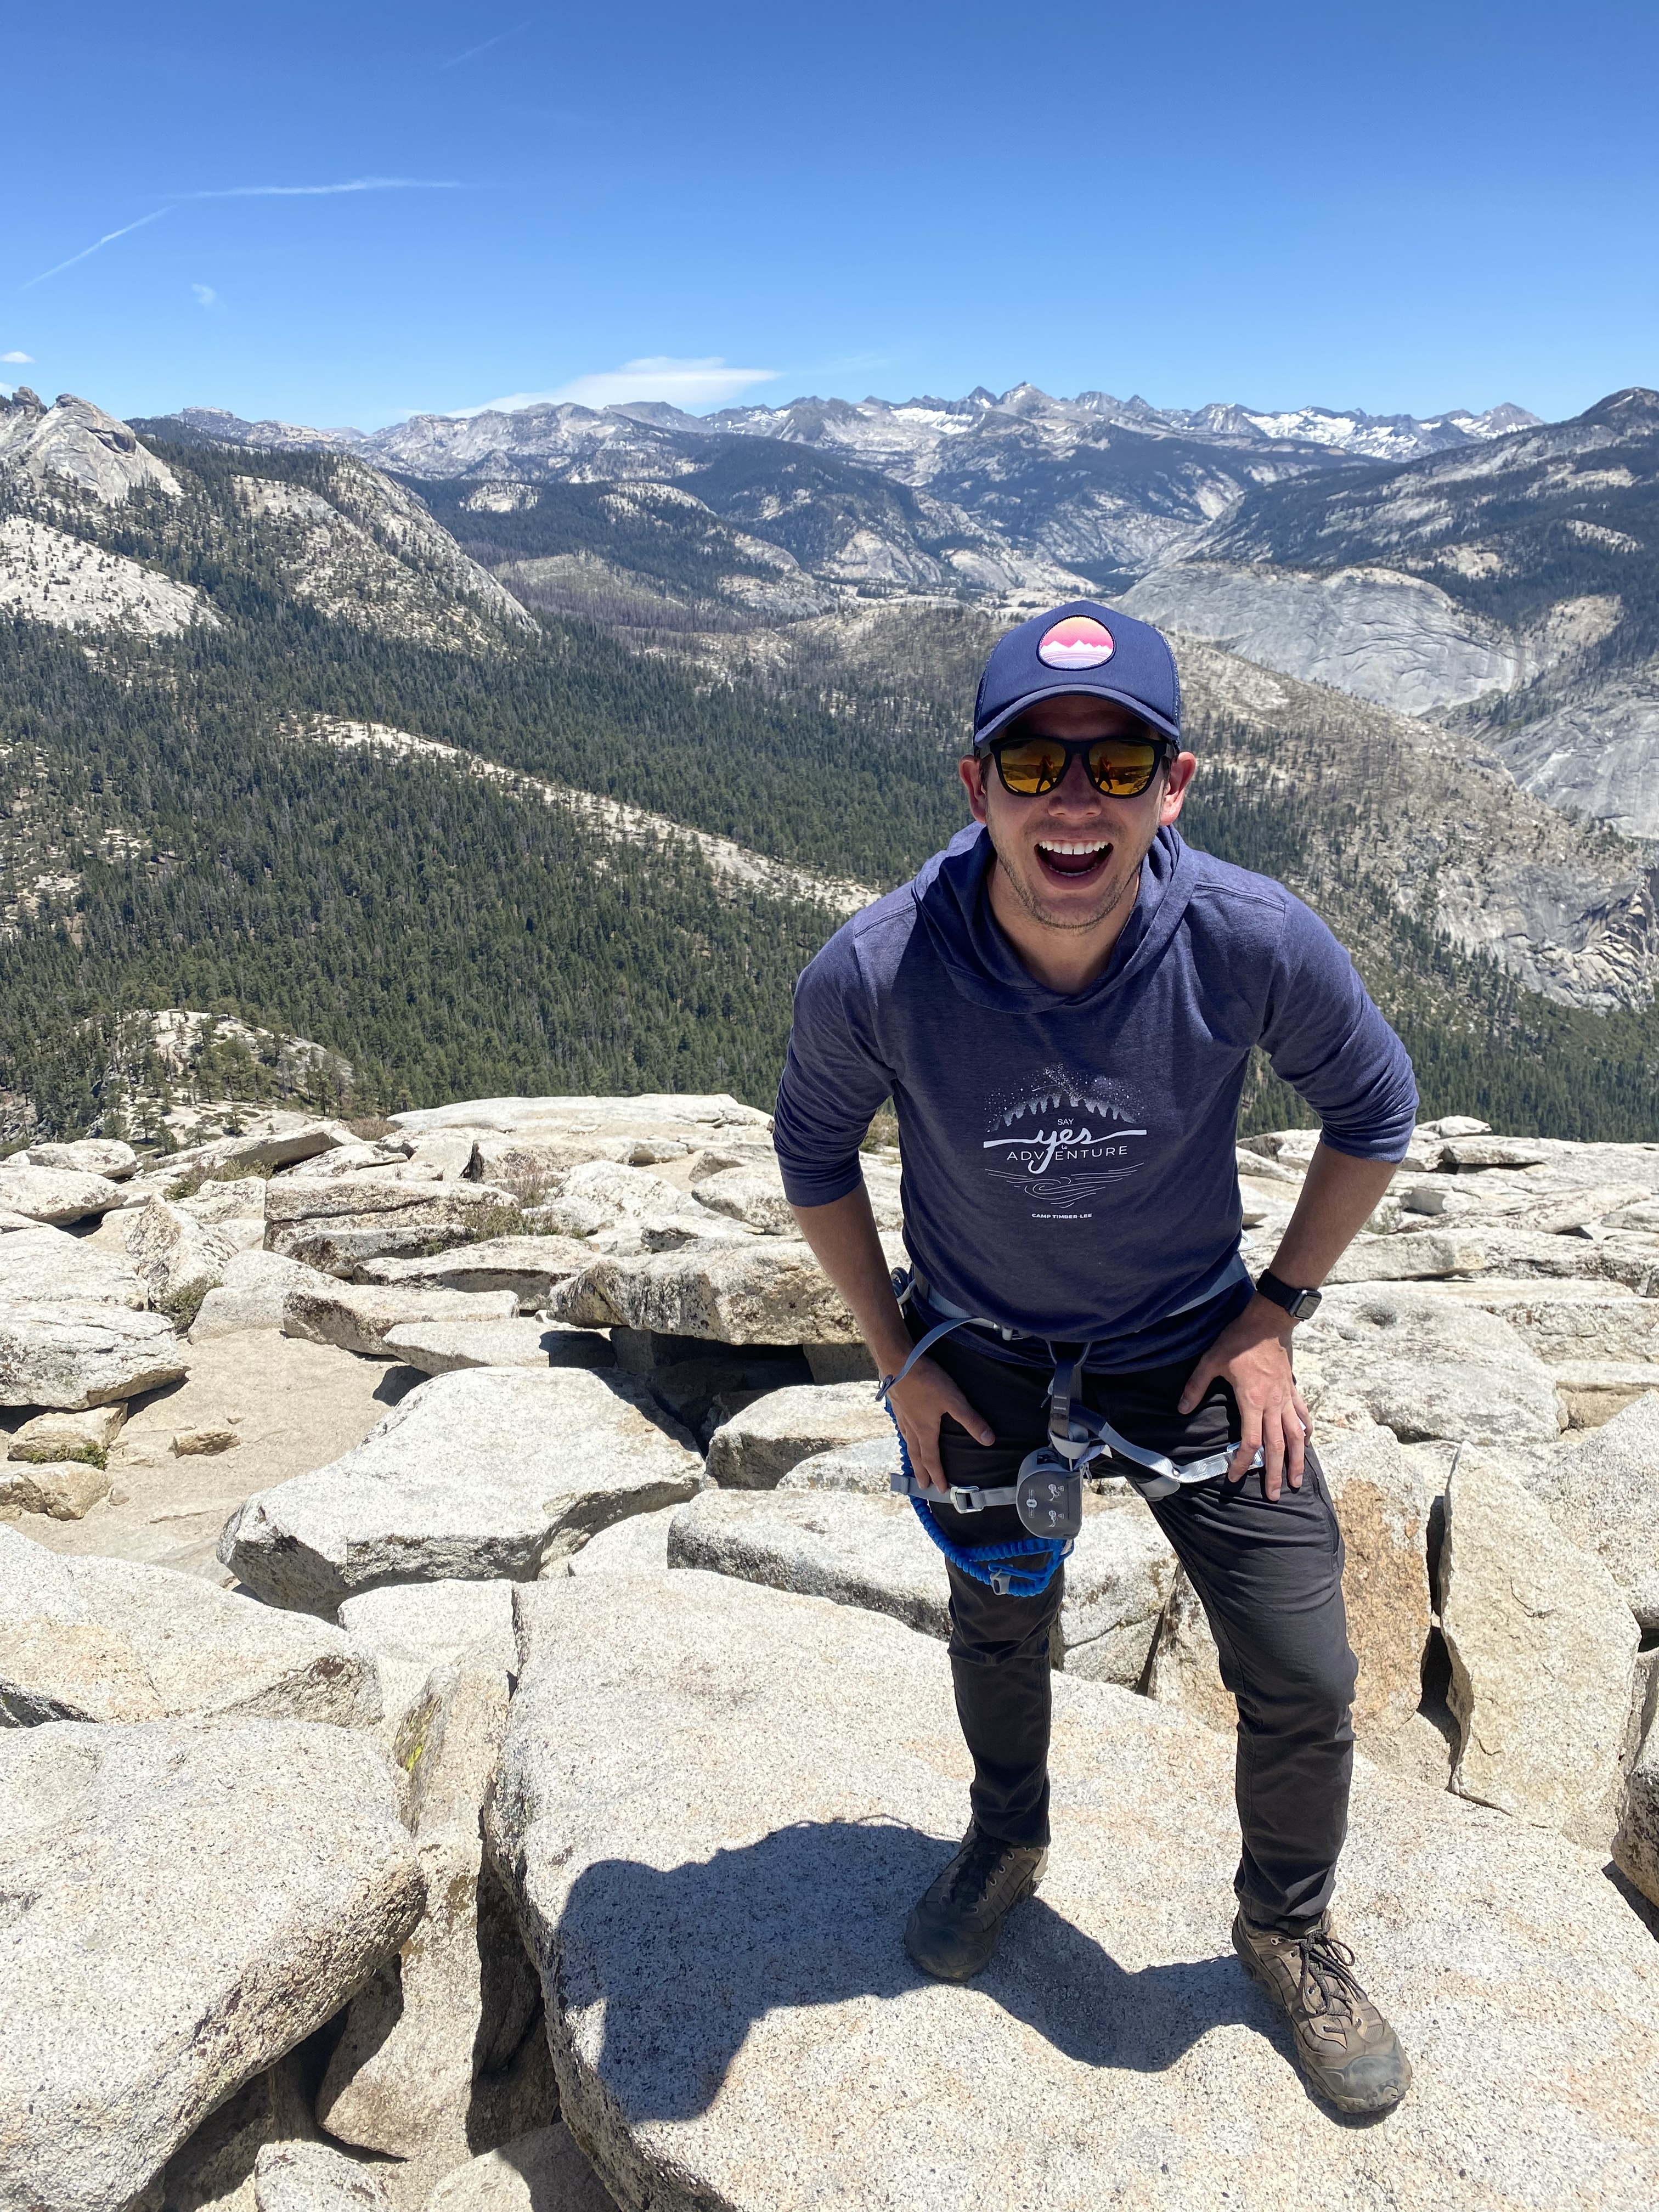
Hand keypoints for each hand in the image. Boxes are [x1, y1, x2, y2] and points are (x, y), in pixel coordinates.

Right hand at [883, 1352, 994, 1495]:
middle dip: (921, 1472)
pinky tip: (905, 1429)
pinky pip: (901, 1427)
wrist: (897, 1361)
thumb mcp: (954, 1400)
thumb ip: (971, 1420)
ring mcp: (902, 1415)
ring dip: (912, 1455)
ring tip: (913, 1462)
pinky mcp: (897, 1403)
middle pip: (916, 1455)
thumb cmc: (926, 1380)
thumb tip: (988, 1440)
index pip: (932, 1459)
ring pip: (907, 1441)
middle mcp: (912, 1427)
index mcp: (925, 1430)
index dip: (938, 1475)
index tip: (941, 1490)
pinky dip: (905, 1436)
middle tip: (923, 1487)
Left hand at [1178, 1294, 1311, 1500]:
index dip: (1242, 1463)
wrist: (1267, 1320)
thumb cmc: (1238, 1340)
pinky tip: (1307, 1442)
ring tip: (1296, 1481)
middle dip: (1274, 1474)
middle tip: (1273, 1496)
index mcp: (1252, 1401)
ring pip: (1296, 1436)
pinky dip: (1306, 1431)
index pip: (1251, 1442)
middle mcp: (1273, 1404)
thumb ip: (1195, 1386)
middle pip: (1277, 1447)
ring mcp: (1286, 1398)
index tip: (1233, 1477)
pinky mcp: (1292, 1390)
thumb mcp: (1211, 1360)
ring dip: (1297, 1460)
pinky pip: (1303, 1415)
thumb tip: (1182, 1409)